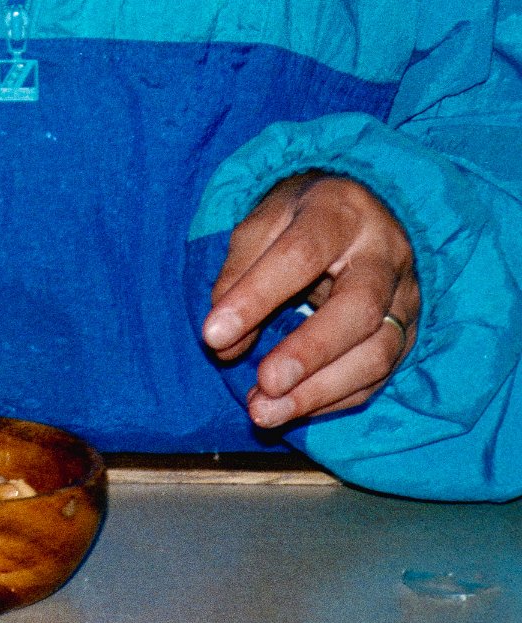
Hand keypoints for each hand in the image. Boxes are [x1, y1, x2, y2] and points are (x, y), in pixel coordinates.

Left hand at [202, 172, 419, 430]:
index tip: (213, 335)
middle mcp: (383, 253)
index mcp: (339, 211)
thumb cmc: (301, 218)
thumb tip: (222, 343)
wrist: (359, 211)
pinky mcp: (409, 333)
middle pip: (359, 308)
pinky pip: (378, 376)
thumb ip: (238, 276)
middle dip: (309, 353)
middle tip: (265, 384)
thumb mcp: (262, 224)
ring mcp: (405, 297)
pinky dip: (333, 400)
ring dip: (319, 391)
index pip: (300, 255)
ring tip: (267, 411)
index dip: (256, 296)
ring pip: (377, 353)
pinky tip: (293, 409)